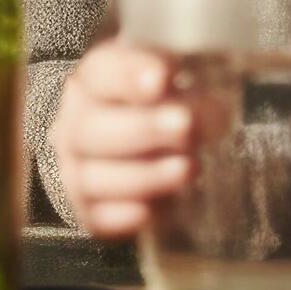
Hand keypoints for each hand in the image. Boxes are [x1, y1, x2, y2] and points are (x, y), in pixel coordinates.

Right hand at [47, 40, 189, 239]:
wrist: (132, 149)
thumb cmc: (158, 108)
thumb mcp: (173, 84)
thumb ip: (188, 83)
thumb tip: (215, 107)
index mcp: (95, 81)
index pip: (102, 72)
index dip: (129, 75)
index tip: (161, 79)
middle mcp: (77, 124)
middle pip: (93, 127)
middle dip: (143, 127)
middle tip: (186, 125)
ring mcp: (76, 170)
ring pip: (93, 177)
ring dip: (143, 175)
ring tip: (188, 168)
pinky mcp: (88, 211)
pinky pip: (97, 217)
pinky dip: (122, 216)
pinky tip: (151, 211)